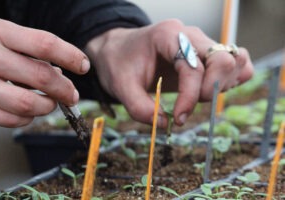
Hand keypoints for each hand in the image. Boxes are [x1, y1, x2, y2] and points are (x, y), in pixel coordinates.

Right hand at [0, 17, 89, 126]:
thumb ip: (29, 49)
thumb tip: (61, 72)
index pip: (46, 44)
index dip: (71, 56)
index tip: (83, 66)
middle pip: (43, 77)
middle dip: (66, 89)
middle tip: (72, 95)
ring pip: (29, 105)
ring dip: (48, 107)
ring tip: (51, 103)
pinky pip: (11, 120)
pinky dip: (27, 119)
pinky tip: (28, 112)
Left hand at [85, 19, 252, 127]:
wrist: (119, 51)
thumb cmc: (119, 63)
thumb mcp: (120, 86)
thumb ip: (139, 108)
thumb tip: (165, 125)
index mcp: (168, 35)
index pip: (194, 66)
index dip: (189, 97)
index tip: (177, 119)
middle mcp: (190, 35)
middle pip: (224, 59)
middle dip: (211, 90)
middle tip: (189, 105)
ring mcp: (201, 43)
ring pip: (236, 60)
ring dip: (223, 86)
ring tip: (197, 97)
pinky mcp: (205, 54)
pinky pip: (234, 64)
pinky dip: (229, 81)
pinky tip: (206, 91)